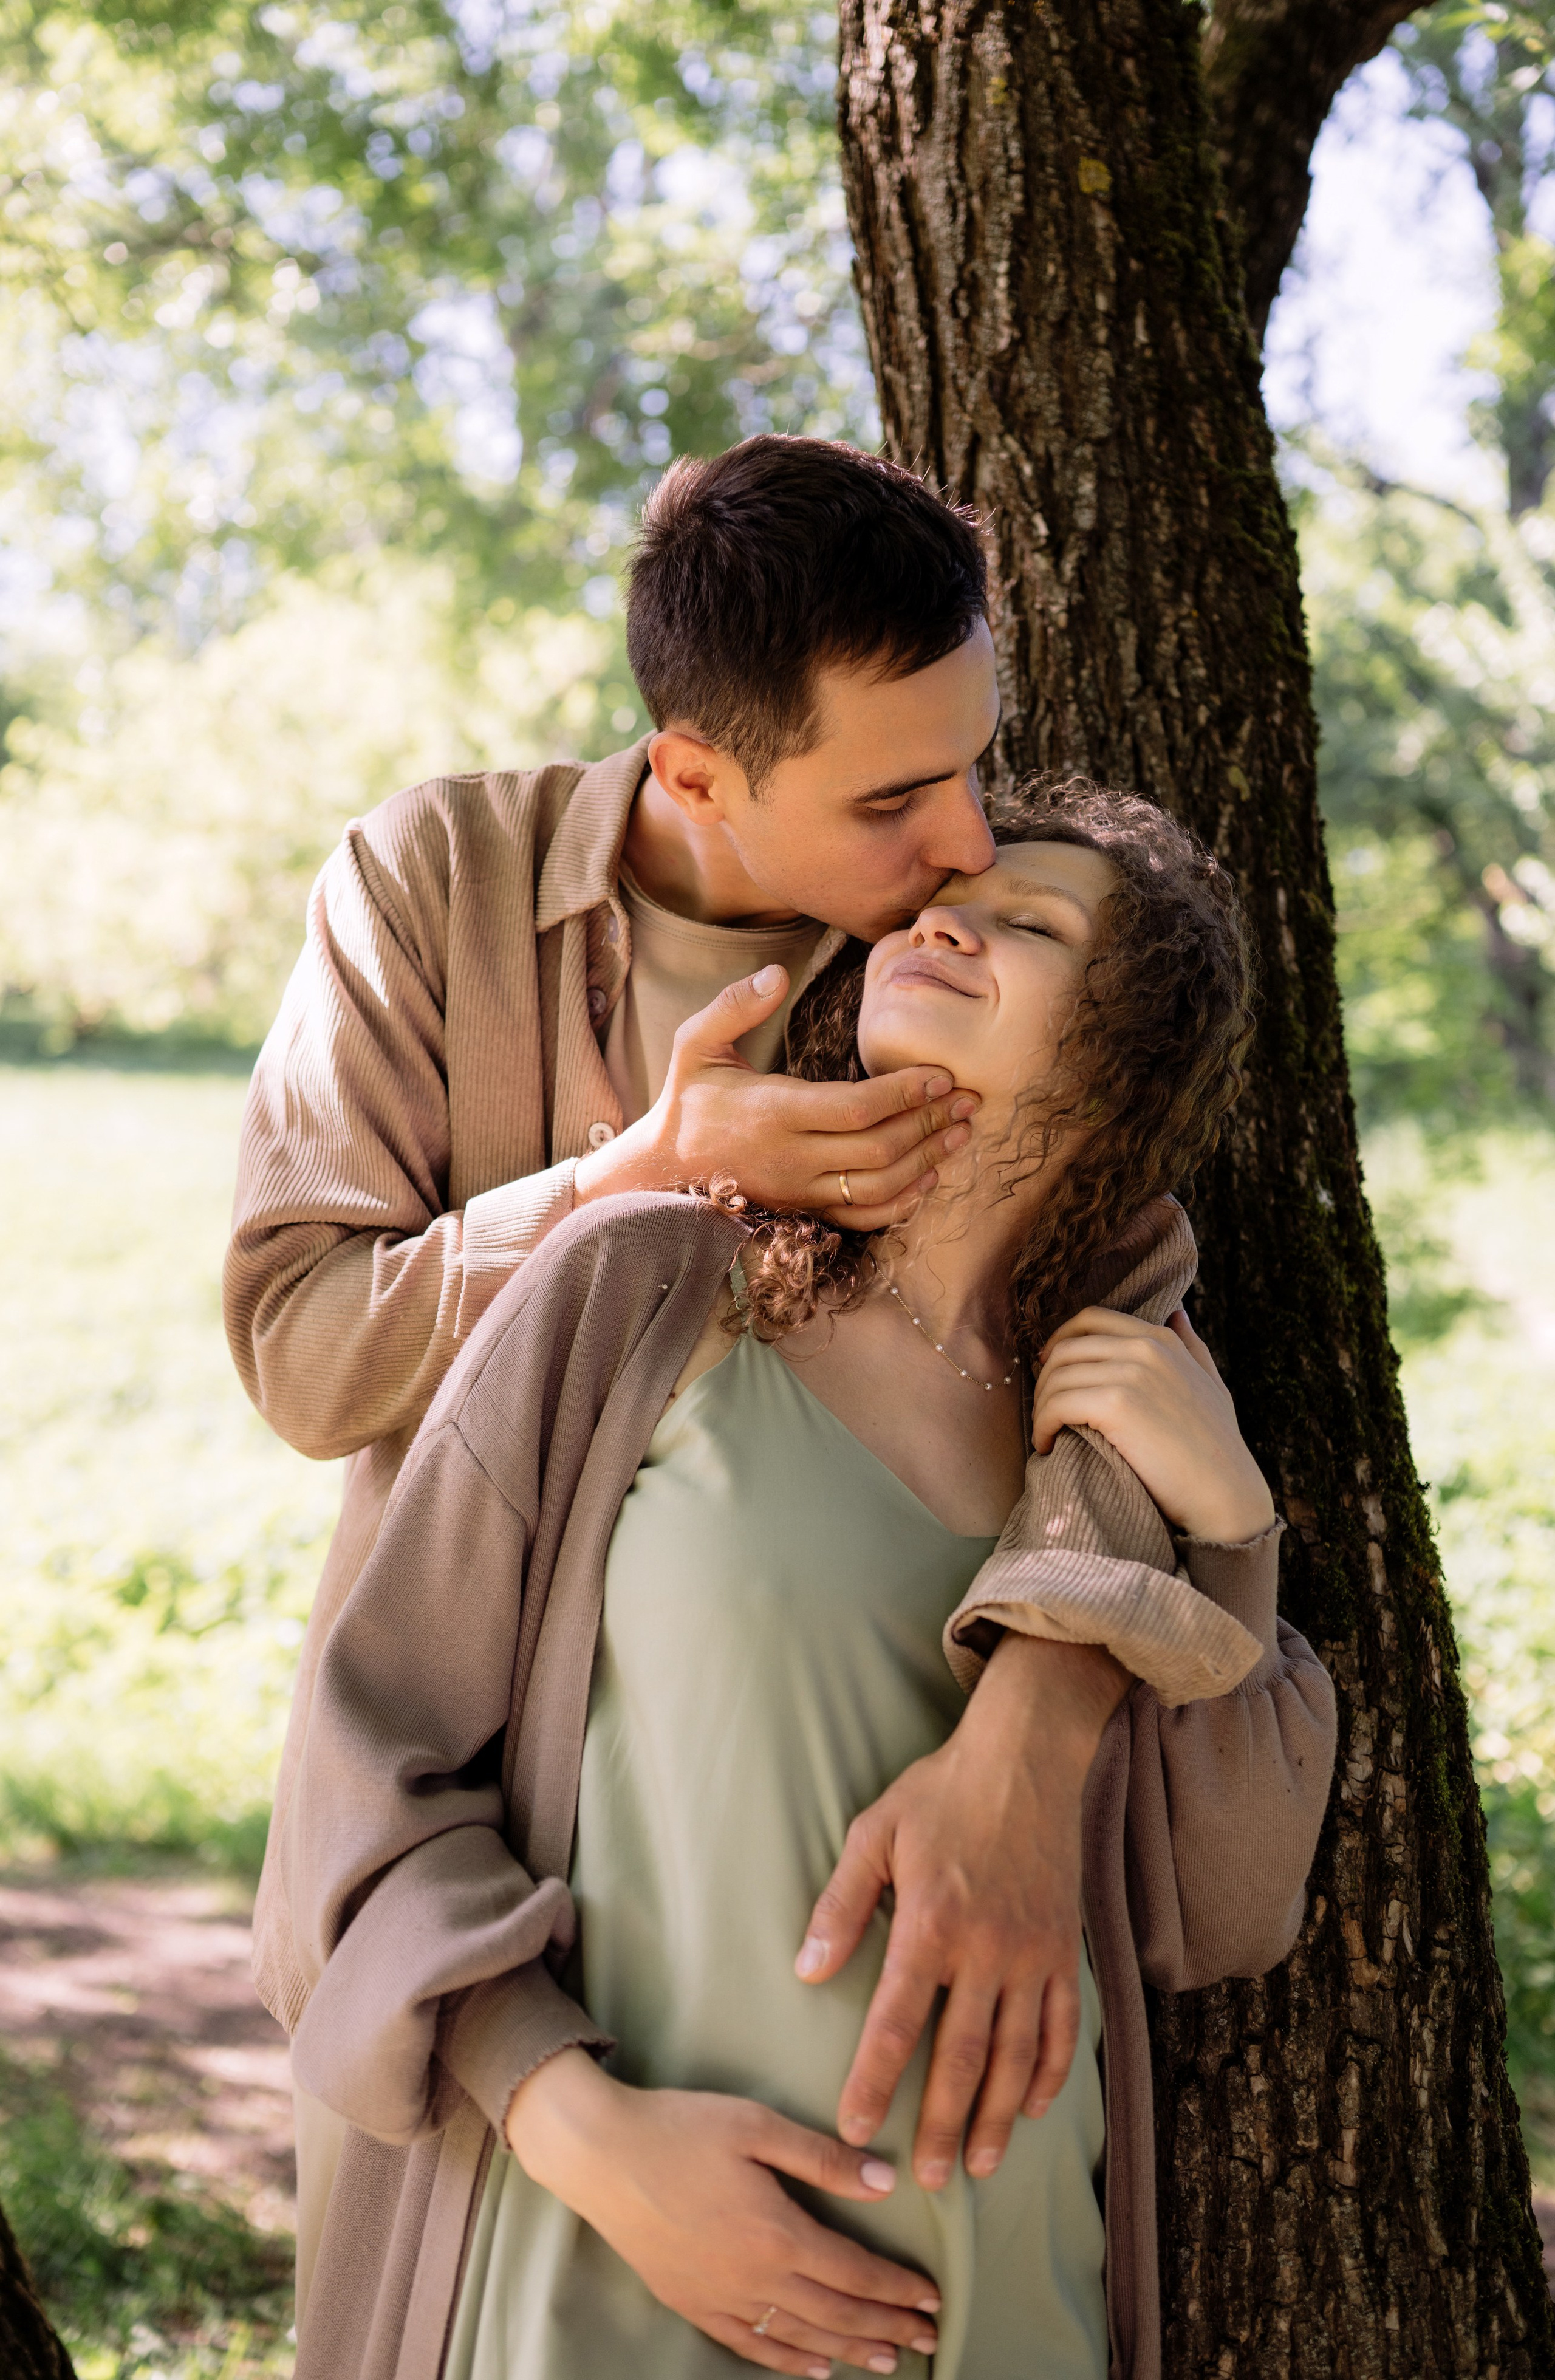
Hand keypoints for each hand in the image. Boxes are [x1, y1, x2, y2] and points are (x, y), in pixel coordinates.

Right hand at [505, 2048, 941, 2377]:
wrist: (600, 2154)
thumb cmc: (681, 2128)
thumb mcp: (757, 2126)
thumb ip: (823, 2158)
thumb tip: (885, 2181)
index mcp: (777, 2233)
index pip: (855, 2273)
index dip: (897, 2289)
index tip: (933, 2298)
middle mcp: (754, 2278)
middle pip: (836, 2314)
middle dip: (887, 2327)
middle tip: (929, 2338)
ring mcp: (720, 2298)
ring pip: (800, 2338)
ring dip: (849, 2351)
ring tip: (888, 2361)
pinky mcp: (690, 2303)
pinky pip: (750, 2345)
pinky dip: (789, 2362)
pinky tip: (814, 2368)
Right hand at [574, 965, 978, 1231]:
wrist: (662, 1169)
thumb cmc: (687, 1099)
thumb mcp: (695, 1044)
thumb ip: (733, 1005)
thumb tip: (776, 973)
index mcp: (772, 1112)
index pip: (856, 1108)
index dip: (905, 1092)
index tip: (940, 1073)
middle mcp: (791, 1157)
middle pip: (879, 1147)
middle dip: (930, 1122)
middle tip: (967, 1097)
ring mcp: (800, 1190)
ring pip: (879, 1185)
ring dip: (928, 1160)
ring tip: (960, 1131)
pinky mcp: (804, 1209)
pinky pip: (862, 1218)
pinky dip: (902, 1203)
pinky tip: (930, 1178)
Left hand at [794, 1636, 1128, 2188]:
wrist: (1024, 1758)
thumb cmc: (939, 1794)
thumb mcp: (873, 1834)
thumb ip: (840, 1907)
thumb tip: (807, 1971)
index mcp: (930, 1924)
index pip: (895, 2022)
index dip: (874, 2081)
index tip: (856, 2130)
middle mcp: (986, 1949)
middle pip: (963, 2056)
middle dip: (943, 2124)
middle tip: (928, 2179)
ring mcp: (1032, 1953)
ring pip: (1017, 2053)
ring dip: (996, 2114)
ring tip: (978, 2164)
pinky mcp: (1065, 1948)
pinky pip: (1063, 2023)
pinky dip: (1051, 2071)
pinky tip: (1032, 2106)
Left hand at [1033, 1305, 1275, 1542]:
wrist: (1225, 1492)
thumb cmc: (1217, 1446)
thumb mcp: (1212, 1383)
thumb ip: (1192, 1346)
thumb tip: (1178, 1313)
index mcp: (1161, 1339)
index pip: (1092, 1319)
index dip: (1060, 1340)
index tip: (1048, 1369)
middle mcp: (1145, 1348)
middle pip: (1066, 1349)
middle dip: (1045, 1381)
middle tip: (1044, 1412)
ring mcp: (1131, 1373)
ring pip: (1056, 1378)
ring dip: (1041, 1408)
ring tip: (1045, 1434)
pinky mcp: (1117, 1404)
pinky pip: (1056, 1405)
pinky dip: (1043, 1426)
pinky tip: (1047, 1446)